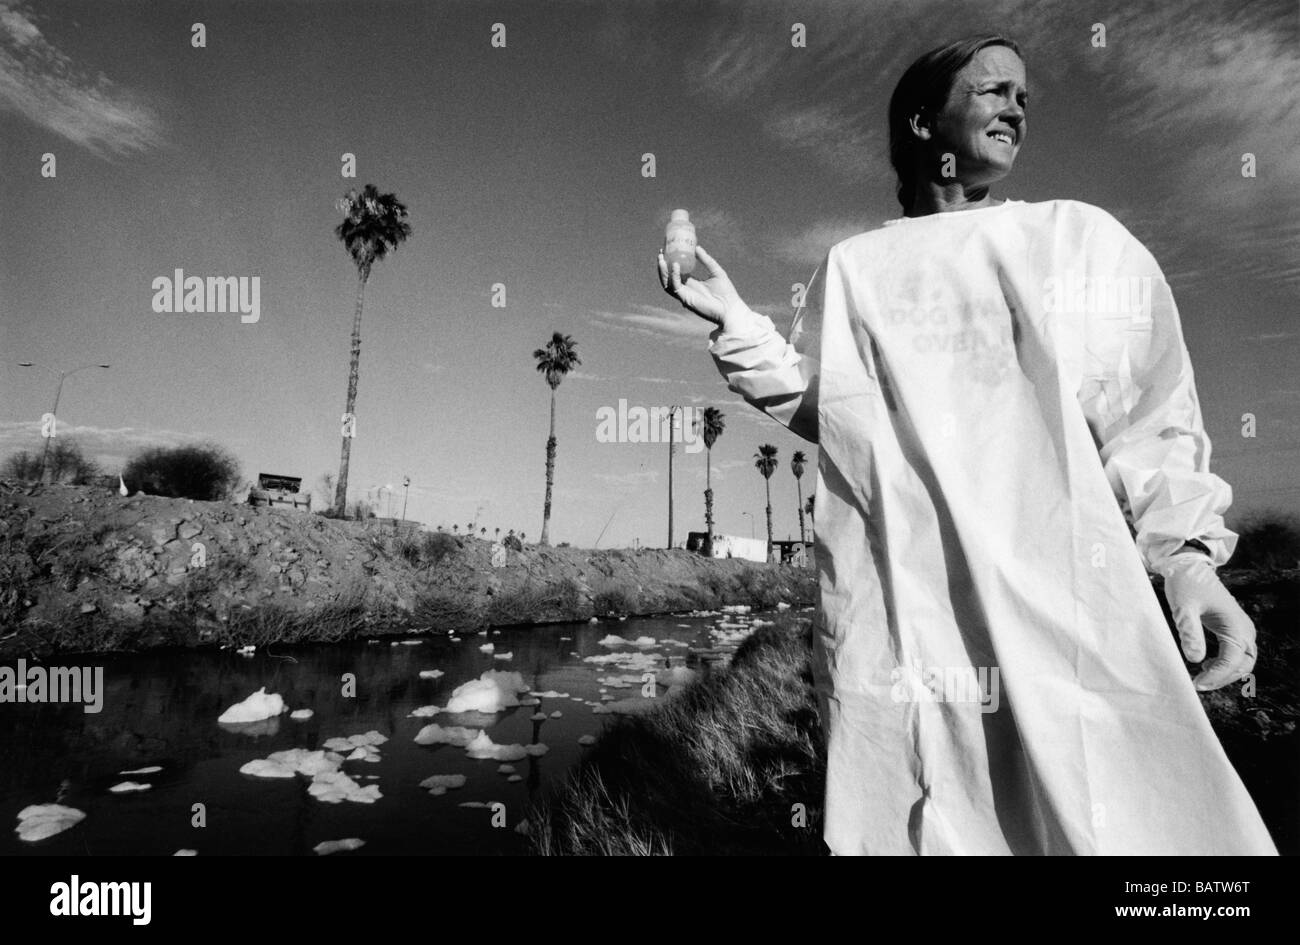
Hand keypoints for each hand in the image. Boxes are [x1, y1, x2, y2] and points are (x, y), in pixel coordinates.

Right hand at [657, 245, 748, 330]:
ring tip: (662, 259)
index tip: (666, 250)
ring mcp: (685, 295)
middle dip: (662, 266)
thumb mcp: (715, 271)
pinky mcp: (686, 299)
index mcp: (691, 282)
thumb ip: (706, 260)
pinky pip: (676, 287)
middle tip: (660, 253)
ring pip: (668, 283)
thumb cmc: (726, 292)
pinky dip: (674, 276)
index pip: (676, 271)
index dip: (670, 262)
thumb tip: (696, 247)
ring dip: (663, 272)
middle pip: (668, 277)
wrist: (730, 308)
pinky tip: (675, 266)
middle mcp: (686, 288)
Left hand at [1158, 554, 1257, 689]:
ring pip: (1242, 661)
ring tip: (1201, 678)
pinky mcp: (1234, 628)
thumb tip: (1195, 660)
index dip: (1217, 676)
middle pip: (1243, 665)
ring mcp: (1241, 629)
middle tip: (1199, 685)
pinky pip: (1236, 653)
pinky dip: (1225, 664)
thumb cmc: (1186, 584)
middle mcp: (1244, 629)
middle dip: (1223, 678)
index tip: (1197, 684)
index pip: (1232, 660)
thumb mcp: (1184, 608)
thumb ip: (1190, 632)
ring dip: (1225, 673)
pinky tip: (1206, 665)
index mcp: (1236, 625)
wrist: (1189, 567)